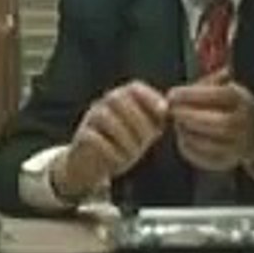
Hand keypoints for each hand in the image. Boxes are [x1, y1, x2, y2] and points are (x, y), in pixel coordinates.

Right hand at [51, 80, 167, 201]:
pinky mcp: (81, 137)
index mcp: (123, 98)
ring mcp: (91, 119)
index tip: (163, 111)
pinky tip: (119, 159)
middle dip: (138, 121)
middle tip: (148, 141)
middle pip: (119, 99)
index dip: (150, 97)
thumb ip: (156, 120)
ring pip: (105, 116)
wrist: (94, 164)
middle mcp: (104, 104)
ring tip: (133, 154)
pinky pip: (93, 137)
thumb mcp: (144, 131)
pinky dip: (110, 150)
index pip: (135, 88)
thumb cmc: (124, 144)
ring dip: (124, 137)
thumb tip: (172, 113)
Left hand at [167, 68, 253, 172]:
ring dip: (189, 133)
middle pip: (219, 122)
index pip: (219, 95)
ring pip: (213, 143)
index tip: (172, 94)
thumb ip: (203, 81)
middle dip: (191, 116)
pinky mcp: (228, 161)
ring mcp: (239, 145)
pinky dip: (191, 148)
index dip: (192, 94)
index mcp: (242, 100)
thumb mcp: (223, 87)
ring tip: (177, 123)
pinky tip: (183, 137)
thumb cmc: (230, 105)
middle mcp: (244, 123)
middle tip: (172, 111)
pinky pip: (207, 158)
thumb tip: (179, 87)